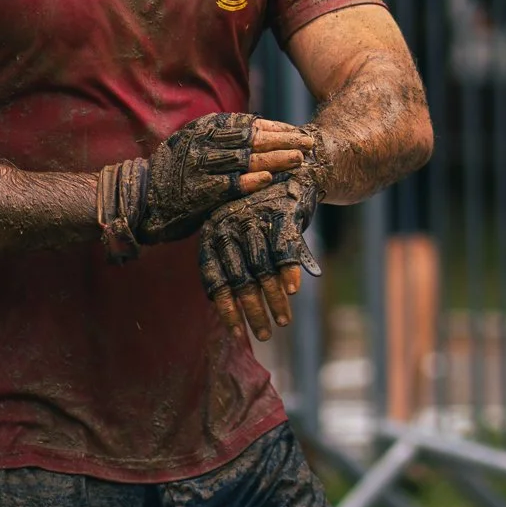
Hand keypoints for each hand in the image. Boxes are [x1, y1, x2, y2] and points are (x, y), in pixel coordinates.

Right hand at [96, 114, 308, 260]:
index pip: (247, 124)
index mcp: (203, 130)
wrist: (142, 201)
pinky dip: (249, 181)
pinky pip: (229, 185)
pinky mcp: (199, 192)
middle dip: (283, 140)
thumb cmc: (175, 176)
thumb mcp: (194, 148)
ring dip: (274, 159)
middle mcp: (202, 144)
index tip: (298, 131)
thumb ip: (222, 141)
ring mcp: (200, 168)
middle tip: (309, 142)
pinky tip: (268, 178)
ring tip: (299, 159)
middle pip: (251, 139)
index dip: (276, 128)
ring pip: (245, 159)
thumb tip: (259, 133)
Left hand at [200, 171, 322, 341]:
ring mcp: (254, 216)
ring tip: (283, 321)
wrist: (292, 171)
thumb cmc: (262, 212)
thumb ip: (234, 266)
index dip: (226, 309)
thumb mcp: (240, 235)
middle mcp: (228, 224)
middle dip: (253, 311)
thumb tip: (233, 315)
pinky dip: (289, 272)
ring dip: (274, 299)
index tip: (236, 335)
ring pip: (263, 269)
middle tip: (264, 335)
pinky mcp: (279, 211)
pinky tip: (294, 291)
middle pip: (240, 279)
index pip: (215, 280)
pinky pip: (284, 249)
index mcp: (212, 233)